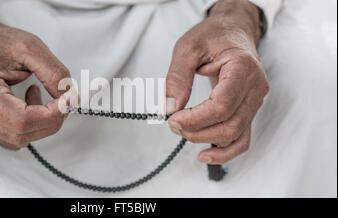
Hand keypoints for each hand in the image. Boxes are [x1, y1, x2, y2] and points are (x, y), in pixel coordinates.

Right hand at [0, 15, 69, 149]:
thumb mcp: (30, 47)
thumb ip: (54, 73)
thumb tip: (69, 98)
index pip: (22, 120)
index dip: (51, 114)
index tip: (67, 100)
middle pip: (23, 134)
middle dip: (51, 119)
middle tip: (62, 98)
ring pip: (21, 140)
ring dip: (41, 122)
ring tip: (37, 93)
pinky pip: (15, 137)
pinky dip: (31, 125)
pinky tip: (29, 104)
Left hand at [165, 0, 268, 163]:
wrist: (234, 31)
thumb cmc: (215, 35)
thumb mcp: (188, 47)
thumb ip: (177, 77)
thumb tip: (170, 106)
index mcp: (243, 69)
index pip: (221, 107)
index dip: (195, 119)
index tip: (173, 118)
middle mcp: (255, 89)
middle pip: (229, 126)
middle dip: (196, 131)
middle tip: (173, 123)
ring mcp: (255, 102)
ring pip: (235, 135)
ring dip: (206, 140)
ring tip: (182, 131)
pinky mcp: (248, 110)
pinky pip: (242, 139)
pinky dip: (225, 152)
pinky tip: (205, 155)